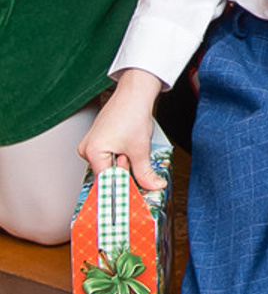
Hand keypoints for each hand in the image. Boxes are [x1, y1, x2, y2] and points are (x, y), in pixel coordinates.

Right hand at [79, 74, 165, 194]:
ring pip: (110, 165)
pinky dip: (122, 155)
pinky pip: (110, 156)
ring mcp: (91, 144)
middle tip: (136, 161)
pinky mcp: (98, 139)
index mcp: (92, 152)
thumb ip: (144, 172)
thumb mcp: (141, 148)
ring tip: (133, 147)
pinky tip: (130, 146)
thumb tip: (154, 187)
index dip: (119, 189)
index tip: (128, 201)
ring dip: (125, 162)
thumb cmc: (134, 114)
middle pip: (107, 174)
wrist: (136, 92)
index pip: (105, 181)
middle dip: (124, 172)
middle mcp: (87, 150)